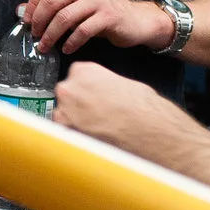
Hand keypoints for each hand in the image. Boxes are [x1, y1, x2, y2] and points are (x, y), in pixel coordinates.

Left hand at [24, 0, 165, 52]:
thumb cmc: (100, 14)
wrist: (135, 20)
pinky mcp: (108, 16)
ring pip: (65, 16)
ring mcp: (98, 0)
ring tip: (46, 47)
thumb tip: (21, 11)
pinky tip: (67, 50)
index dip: (32, 5)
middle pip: (52, 0)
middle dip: (39, 21)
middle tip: (36, 37)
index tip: (27, 23)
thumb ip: (52, 5)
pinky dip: (71, 42)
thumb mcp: (76, 5)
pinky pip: (83, 30)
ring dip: (52, 35)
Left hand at [51, 62, 199, 162]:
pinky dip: (75, 137)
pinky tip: (93, 139)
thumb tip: (105, 92)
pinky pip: (64, 135)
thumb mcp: (123, 83)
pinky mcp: (66, 134)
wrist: (146, 130)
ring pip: (63, 115)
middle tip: (95, 114)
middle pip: (66, 95)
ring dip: (75, 122)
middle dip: (78, 104)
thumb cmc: (141, 108)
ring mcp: (65, 112)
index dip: (85, 88)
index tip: (91, 96)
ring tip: (97, 129)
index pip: (75, 75)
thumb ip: (105, 85)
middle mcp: (70, 88)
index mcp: (84, 70)